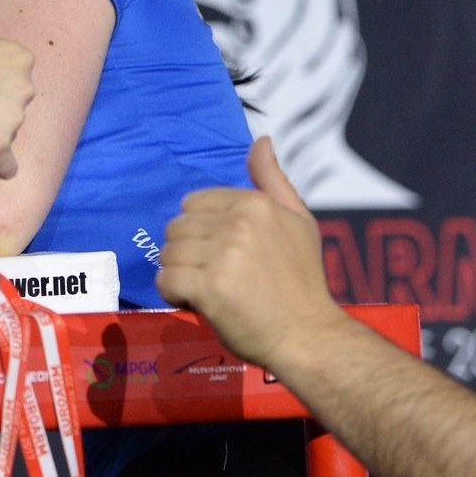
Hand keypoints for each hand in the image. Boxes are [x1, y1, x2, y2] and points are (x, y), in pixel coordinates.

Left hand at [156, 138, 346, 367]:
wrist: (310, 336)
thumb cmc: (303, 281)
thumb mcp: (298, 221)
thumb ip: (273, 181)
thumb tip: (261, 140)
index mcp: (255, 204)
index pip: (193, 204)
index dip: (200, 232)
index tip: (220, 253)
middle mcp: (238, 223)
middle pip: (176, 229)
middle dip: (188, 254)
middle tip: (215, 276)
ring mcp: (222, 255)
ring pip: (168, 255)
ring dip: (181, 276)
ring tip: (208, 290)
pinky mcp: (209, 286)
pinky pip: (165, 281)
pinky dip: (173, 296)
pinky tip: (197, 302)